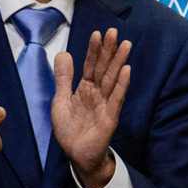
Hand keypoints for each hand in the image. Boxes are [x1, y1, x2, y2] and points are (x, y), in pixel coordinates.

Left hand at [52, 29, 130, 187]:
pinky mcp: (111, 116)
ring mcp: (106, 103)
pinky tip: (127, 69)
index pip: (91, 65)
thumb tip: (64, 53)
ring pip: (113, 79)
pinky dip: (122, 84)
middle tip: (113, 32)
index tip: (97, 33)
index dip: (94, 50)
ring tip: (125, 44)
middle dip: (108, 50)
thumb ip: (63, 78)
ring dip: (119, 62)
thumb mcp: (60, 101)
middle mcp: (98, 92)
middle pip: (104, 68)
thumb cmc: (70, 129)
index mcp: (85, 88)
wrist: (77, 155)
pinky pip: (117, 98)